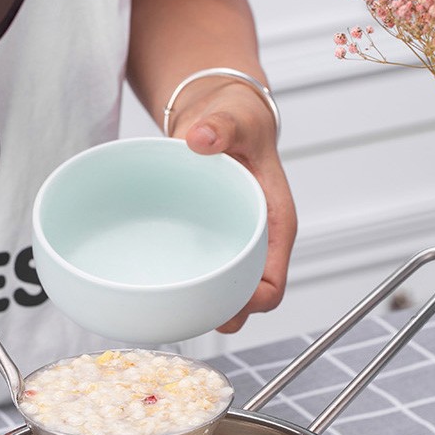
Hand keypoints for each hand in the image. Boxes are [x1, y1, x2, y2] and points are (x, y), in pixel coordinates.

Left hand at [170, 80, 296, 332]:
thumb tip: (203, 137)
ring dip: (203, 306)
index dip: (253, 304)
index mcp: (274, 224)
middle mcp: (255, 242)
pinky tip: (159, 287)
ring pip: (223, 294)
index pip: (273, 284)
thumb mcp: (234, 118)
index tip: (225, 305)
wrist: (218, 117)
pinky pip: (201, 275)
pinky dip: (185, 287)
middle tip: (188, 317)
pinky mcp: (208, 243)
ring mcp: (230, 246)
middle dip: (222, 315)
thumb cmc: (237, 121)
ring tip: (171, 310)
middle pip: (247, 301)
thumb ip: (222, 125)